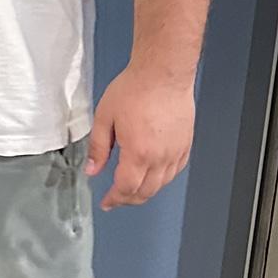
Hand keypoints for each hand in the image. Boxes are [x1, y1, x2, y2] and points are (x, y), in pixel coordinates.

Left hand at [86, 64, 195, 209]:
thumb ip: (98, 147)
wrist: (163, 75)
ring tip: (131, 190)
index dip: (115, 199)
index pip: (126, 188)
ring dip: (145, 192)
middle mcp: (160, 157)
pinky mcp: (185, 145)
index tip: (107, 202)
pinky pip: (174, 171)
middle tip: (116, 199)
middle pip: (145, 192)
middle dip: (128, 199)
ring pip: (162, 185)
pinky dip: (162, 180)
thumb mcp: (104, 117)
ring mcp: (176, 152)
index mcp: (138, 152)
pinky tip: (153, 176)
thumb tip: (92, 169)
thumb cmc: (134, 89)